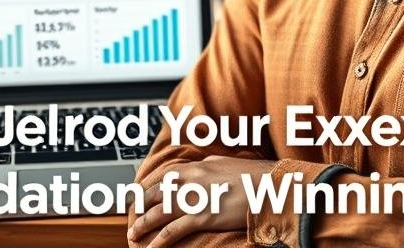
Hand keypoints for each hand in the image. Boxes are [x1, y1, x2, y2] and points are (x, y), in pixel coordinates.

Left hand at [128, 155, 275, 246]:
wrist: (269, 187)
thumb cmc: (253, 176)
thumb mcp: (226, 164)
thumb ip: (209, 166)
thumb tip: (201, 167)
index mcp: (198, 166)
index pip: (166, 176)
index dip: (151, 187)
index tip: (141, 195)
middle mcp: (192, 179)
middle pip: (157, 192)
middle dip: (141, 204)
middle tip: (133, 214)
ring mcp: (195, 198)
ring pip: (160, 211)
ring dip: (143, 223)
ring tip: (134, 232)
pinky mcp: (202, 217)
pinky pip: (173, 230)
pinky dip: (158, 240)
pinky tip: (150, 247)